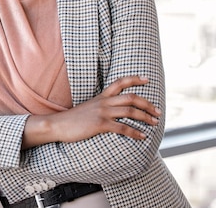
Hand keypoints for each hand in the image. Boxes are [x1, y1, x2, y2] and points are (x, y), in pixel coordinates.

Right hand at [23, 76, 160, 147]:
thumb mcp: (88, 108)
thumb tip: (113, 111)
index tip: (147, 79)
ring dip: (146, 117)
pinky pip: (122, 128)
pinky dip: (135, 132)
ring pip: (130, 111)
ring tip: (155, 123)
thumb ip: (101, 107)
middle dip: (147, 103)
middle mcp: (103, 102)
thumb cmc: (73, 119)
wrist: (58, 125)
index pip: (120, 82)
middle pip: (131, 97)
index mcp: (101, 97)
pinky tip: (143, 137)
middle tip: (158, 111)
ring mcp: (102, 112)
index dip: (134, 79)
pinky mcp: (100, 124)